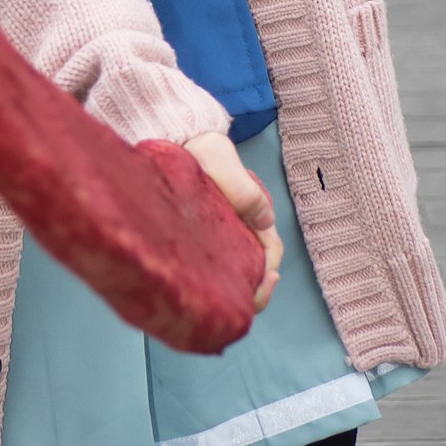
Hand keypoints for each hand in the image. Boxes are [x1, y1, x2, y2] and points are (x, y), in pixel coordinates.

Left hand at [184, 129, 283, 311]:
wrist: (176, 139)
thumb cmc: (202, 148)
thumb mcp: (224, 164)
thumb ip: (245, 191)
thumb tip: (265, 220)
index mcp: (255, 212)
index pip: (270, 251)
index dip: (268, 273)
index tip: (262, 284)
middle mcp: (241, 226)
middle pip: (254, 266)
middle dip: (252, 289)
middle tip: (237, 305)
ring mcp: (222, 232)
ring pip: (235, 268)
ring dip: (234, 287)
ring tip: (223, 304)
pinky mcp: (201, 235)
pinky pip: (213, 263)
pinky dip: (214, 280)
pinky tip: (203, 289)